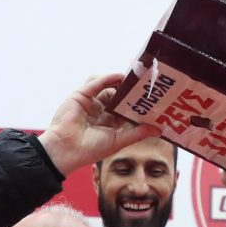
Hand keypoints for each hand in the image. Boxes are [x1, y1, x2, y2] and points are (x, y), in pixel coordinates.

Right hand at [38, 73, 158, 174]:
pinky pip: (95, 82)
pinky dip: (107, 78)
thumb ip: (137, 133)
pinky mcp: (81, 95)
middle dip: (131, 91)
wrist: (66, 149)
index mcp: (109, 122)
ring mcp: (91, 102)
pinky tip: (119, 76)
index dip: (138, 104)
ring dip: (120, 83)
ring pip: (107, 86)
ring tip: (134, 80)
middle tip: (146, 85)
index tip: (153, 99)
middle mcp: (100, 110)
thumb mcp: (118, 141)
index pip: (126, 108)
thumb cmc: (91, 149)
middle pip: (118, 95)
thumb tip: (159, 130)